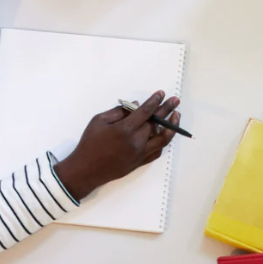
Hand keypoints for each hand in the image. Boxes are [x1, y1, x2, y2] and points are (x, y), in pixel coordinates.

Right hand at [52, 91, 181, 200]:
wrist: (85, 170)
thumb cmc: (89, 143)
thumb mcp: (99, 121)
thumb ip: (118, 112)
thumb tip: (135, 105)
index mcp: (125, 129)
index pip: (145, 112)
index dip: (155, 101)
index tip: (161, 93)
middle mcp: (136, 141)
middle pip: (156, 123)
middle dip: (166, 109)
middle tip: (175, 100)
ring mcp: (140, 153)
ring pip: (162, 139)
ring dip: (172, 127)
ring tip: (176, 116)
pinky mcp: (139, 163)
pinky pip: (156, 152)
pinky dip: (162, 142)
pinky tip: (165, 134)